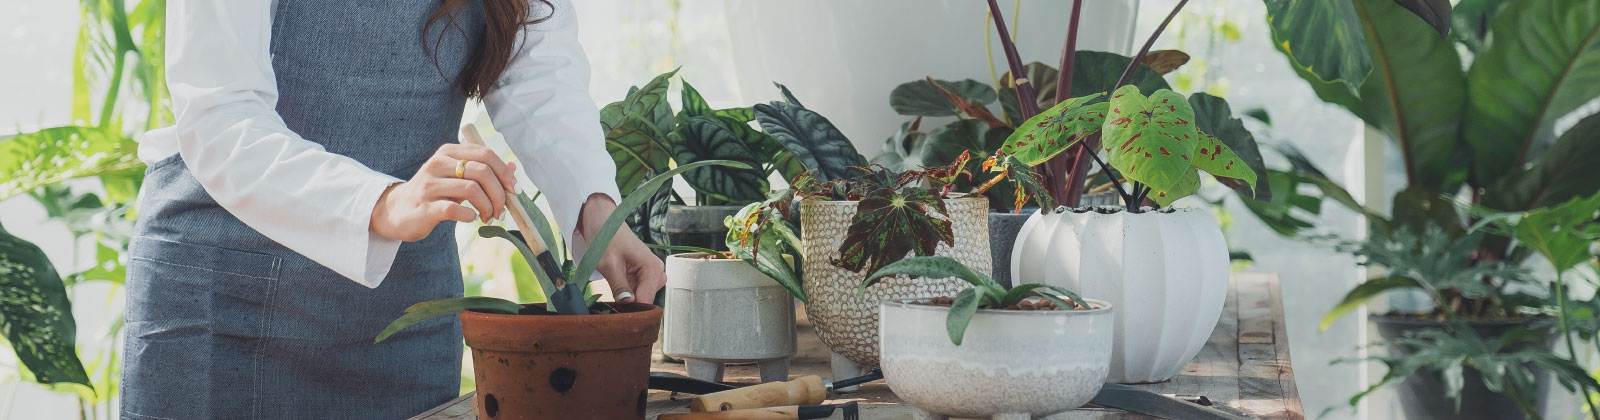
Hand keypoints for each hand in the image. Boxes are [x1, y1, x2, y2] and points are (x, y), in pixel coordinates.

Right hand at [370, 144, 518, 241]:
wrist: (398, 210)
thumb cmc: (435, 193)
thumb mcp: (459, 178)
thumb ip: (484, 171)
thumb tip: (513, 167)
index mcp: (449, 152)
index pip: (485, 154)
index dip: (505, 172)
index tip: (514, 190)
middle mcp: (438, 164)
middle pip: (482, 171)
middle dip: (499, 193)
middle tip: (501, 209)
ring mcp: (430, 185)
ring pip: (472, 189)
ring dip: (488, 206)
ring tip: (489, 216)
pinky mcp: (425, 207)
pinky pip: (455, 210)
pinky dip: (470, 215)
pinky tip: (471, 218)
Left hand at [575, 194, 665, 303]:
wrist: (603, 222)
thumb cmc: (606, 239)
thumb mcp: (609, 265)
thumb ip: (620, 286)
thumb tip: (628, 304)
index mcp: (652, 268)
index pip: (647, 300)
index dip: (632, 311)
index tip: (617, 317)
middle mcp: (658, 271)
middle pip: (647, 300)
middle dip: (631, 303)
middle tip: (612, 298)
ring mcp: (652, 272)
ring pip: (643, 296)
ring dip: (629, 296)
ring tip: (614, 285)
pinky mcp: (644, 273)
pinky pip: (639, 290)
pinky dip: (628, 290)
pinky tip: (617, 283)